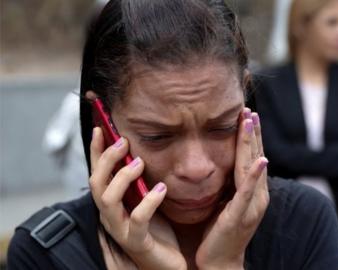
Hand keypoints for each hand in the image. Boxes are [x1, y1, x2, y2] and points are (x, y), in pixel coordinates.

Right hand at [89, 127, 186, 269]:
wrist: (166, 262)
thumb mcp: (146, 199)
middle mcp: (110, 215)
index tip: (101, 128)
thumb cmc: (156, 229)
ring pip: (108, 201)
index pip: (97, 172)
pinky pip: (137, 220)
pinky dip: (148, 202)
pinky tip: (161, 189)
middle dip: (107, 160)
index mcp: (111, 203)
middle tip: (123, 142)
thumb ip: (140, 180)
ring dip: (122, 178)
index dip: (97, 151)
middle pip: (96, 183)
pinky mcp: (137, 242)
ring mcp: (120, 229)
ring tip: (139, 163)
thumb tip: (140, 151)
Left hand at [195, 109, 268, 269]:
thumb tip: (220, 162)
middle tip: (249, 110)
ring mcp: (251, 206)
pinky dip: (256, 175)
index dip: (251, 136)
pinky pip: (248, 192)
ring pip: (252, 168)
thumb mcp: (224, 202)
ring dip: (253, 144)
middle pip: (254, 157)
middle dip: (252, 133)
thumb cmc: (219, 233)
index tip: (247, 114)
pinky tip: (261, 160)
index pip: (252, 158)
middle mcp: (257, 196)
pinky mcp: (240, 216)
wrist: (219, 263)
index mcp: (252, 192)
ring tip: (252, 122)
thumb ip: (227, 183)